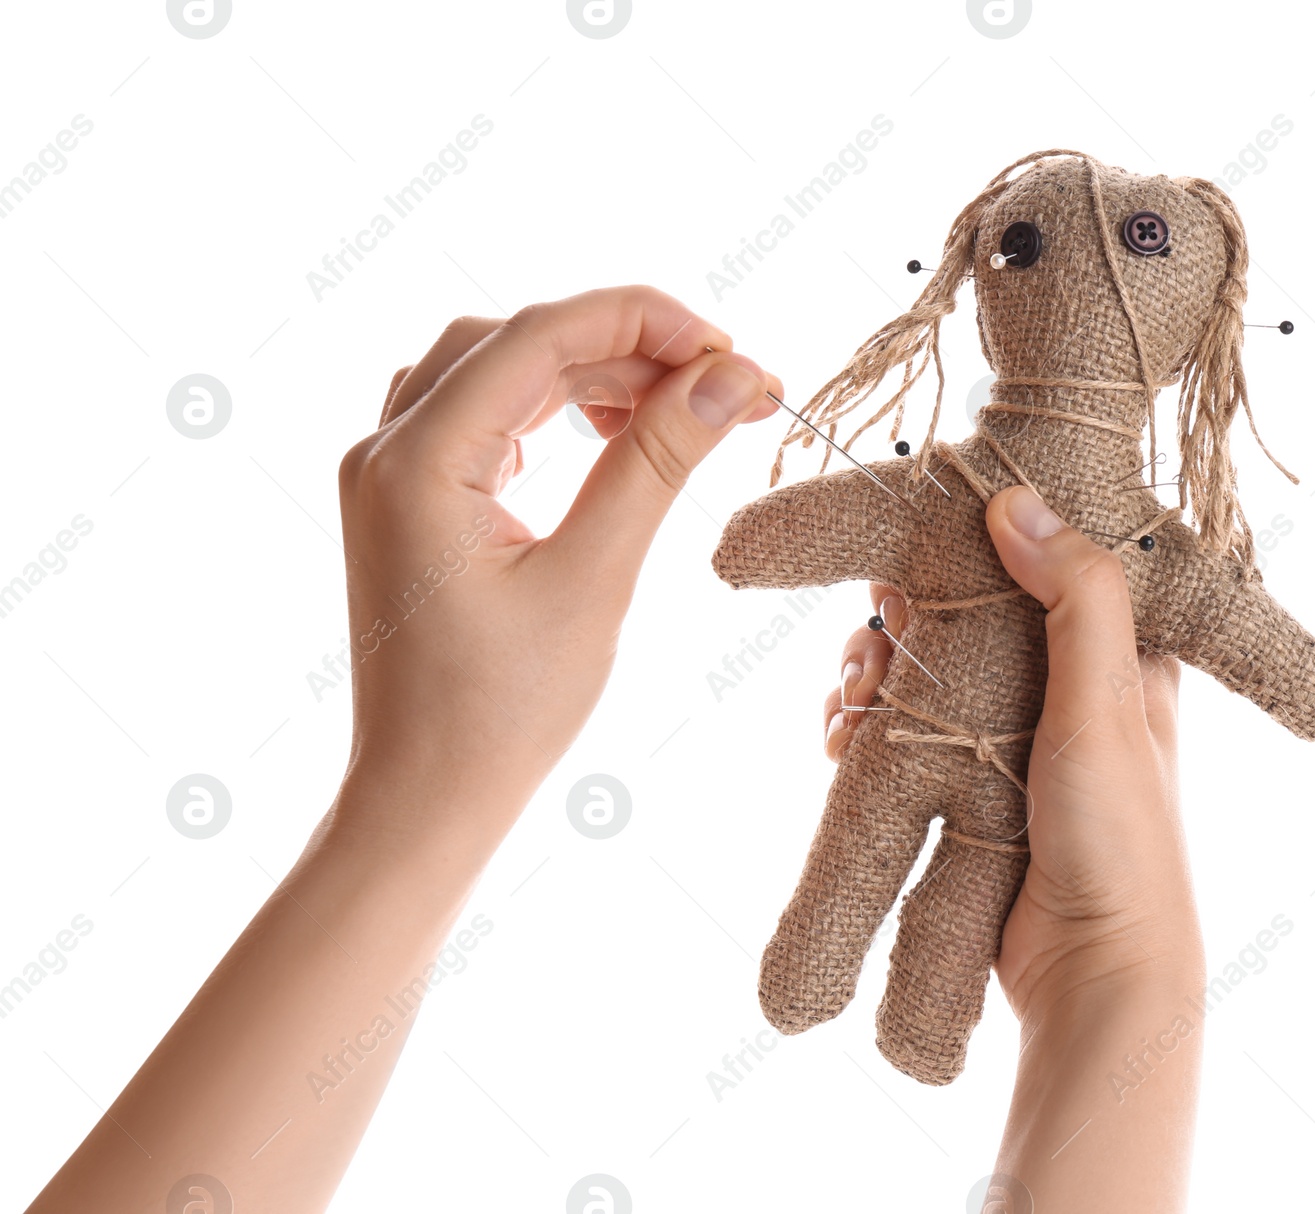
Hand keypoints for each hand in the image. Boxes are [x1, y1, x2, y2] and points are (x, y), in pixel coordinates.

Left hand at [335, 286, 781, 849]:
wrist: (426, 797)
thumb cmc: (500, 712)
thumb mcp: (594, 578)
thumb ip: (657, 462)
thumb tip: (730, 378)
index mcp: (417, 461)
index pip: (540, 335)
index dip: (645, 322)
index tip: (729, 349)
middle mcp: (387, 448)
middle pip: (518, 342)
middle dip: (627, 347)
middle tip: (723, 384)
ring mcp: (389, 471)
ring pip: (498, 369)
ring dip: (590, 372)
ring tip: (677, 408)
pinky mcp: (409, 498)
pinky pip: (481, 414)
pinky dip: (552, 407)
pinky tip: (610, 433)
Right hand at [826, 484, 1200, 1031]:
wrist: (1096, 975)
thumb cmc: (1120, 838)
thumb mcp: (1105, 704)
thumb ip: (1077, 597)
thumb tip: (1015, 499)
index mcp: (1114, 658)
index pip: (1033, 568)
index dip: (970, 551)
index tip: (908, 560)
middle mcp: (1061, 692)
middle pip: (960, 618)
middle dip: (899, 626)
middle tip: (866, 649)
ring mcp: (1008, 744)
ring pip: (922, 677)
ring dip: (873, 679)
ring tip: (848, 702)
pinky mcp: (964, 792)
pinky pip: (902, 739)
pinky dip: (865, 732)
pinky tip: (843, 742)